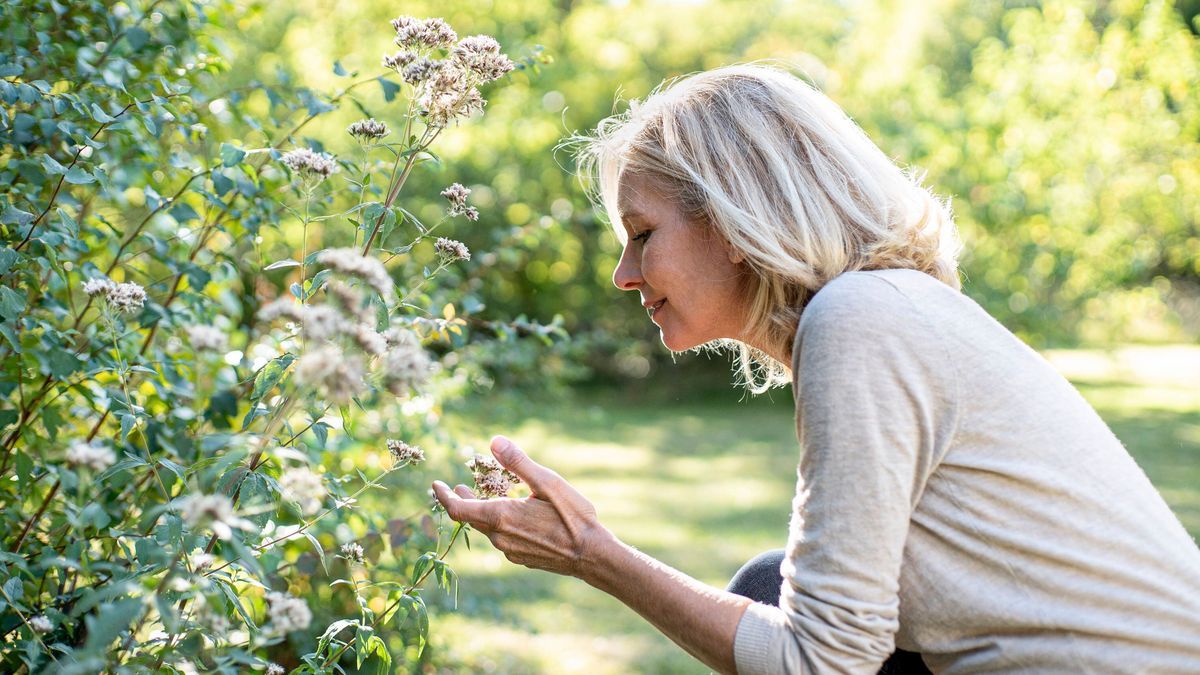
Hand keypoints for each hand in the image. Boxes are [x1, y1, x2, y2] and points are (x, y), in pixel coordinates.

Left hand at [432, 435, 610, 578]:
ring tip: (484, 498)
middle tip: (457, 488)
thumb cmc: (573, 517)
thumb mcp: (548, 483)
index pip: (458, 509)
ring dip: (481, 512)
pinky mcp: (521, 558)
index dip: (444, 496)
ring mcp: (510, 551)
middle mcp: (500, 537)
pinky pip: (502, 539)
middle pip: (470, 518)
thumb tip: (494, 442)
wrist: (592, 556)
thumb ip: (519, 463)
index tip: (435, 485)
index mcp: (501, 516)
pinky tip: (511, 516)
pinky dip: (498, 524)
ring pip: (487, 529)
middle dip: (462, 501)